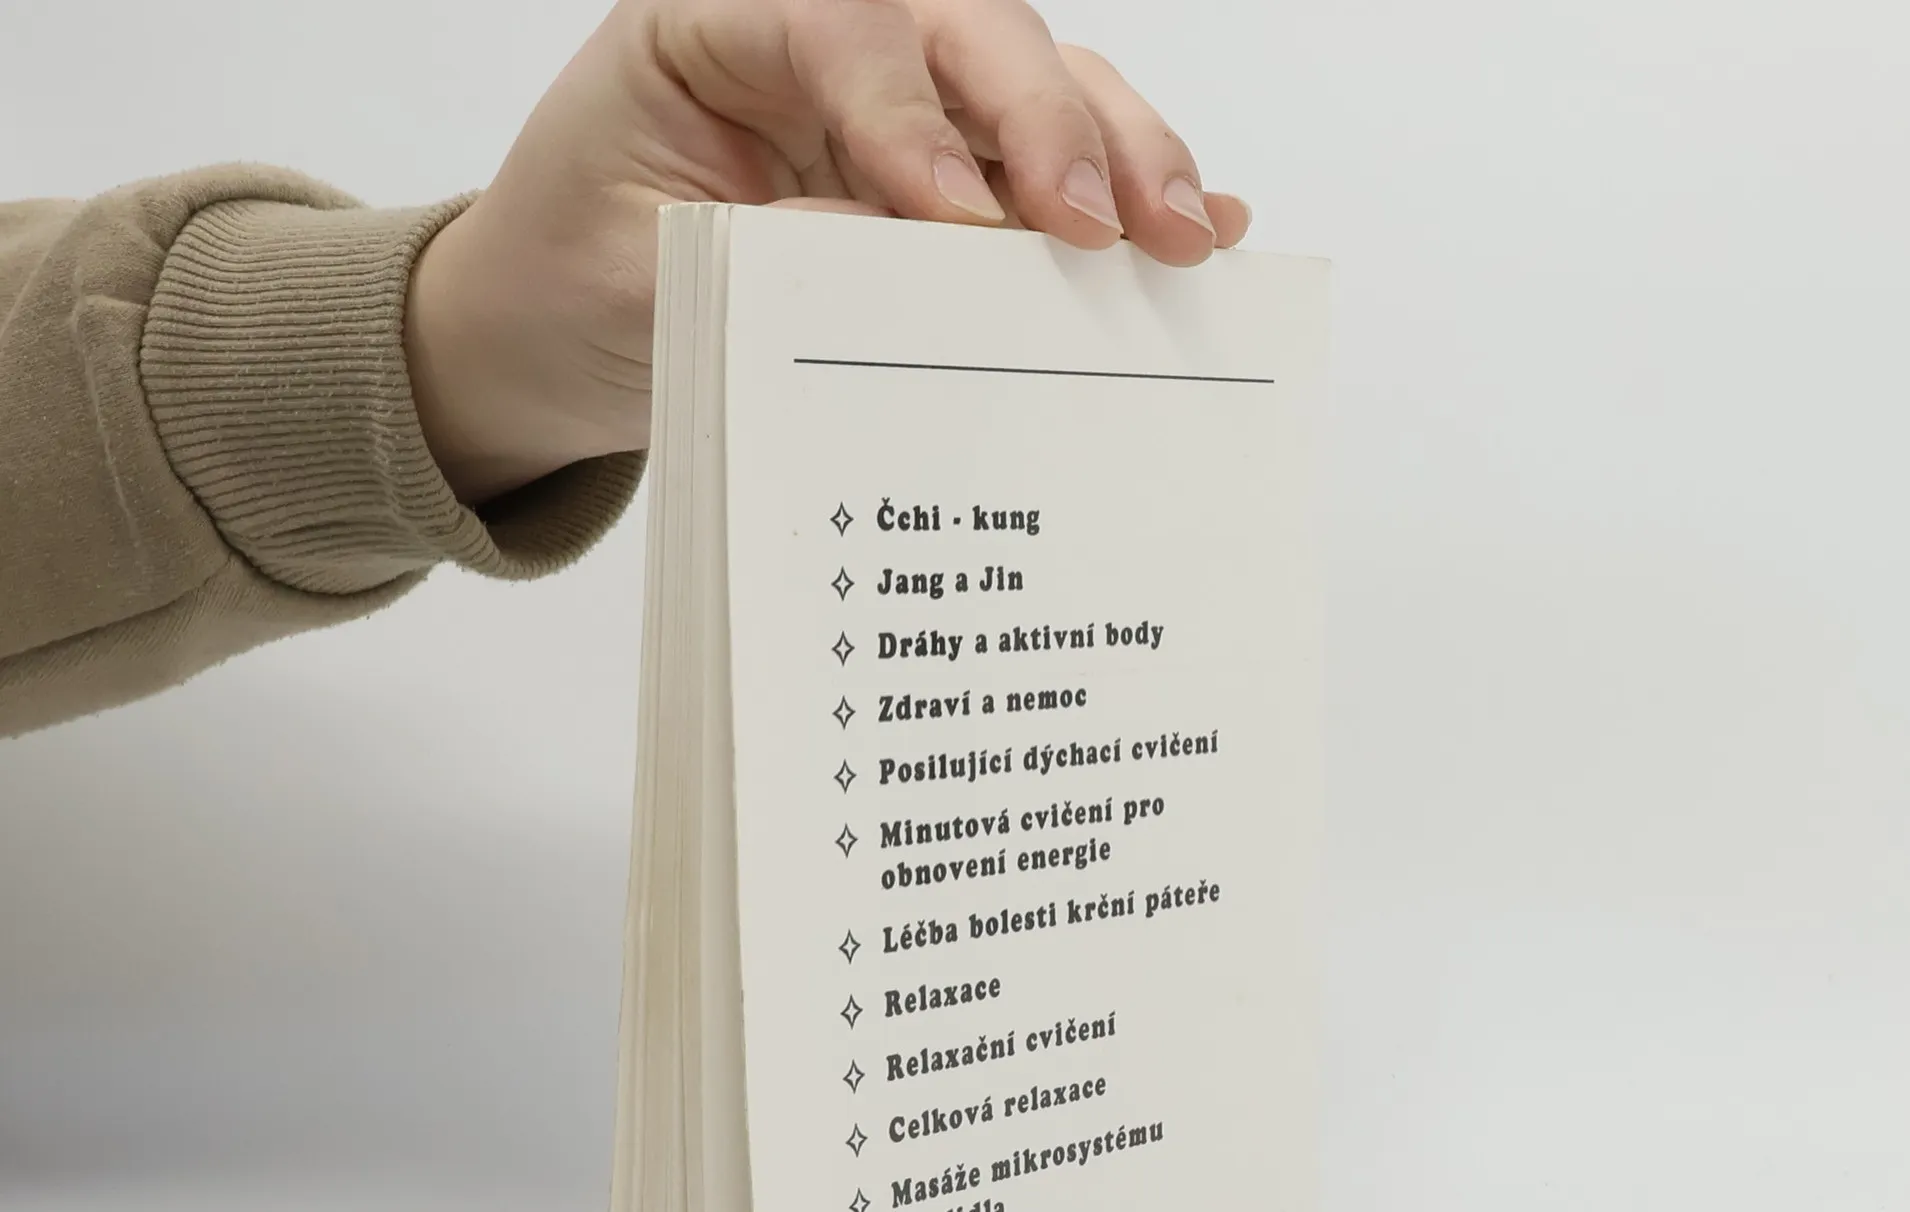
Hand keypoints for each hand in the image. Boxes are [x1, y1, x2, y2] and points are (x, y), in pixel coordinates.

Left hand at [404, 0, 1251, 501]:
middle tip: (1107, 230)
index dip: (909, 120)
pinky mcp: (938, 164)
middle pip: (966, 31)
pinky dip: (1120, 185)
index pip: (837, 27)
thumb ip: (771, 255)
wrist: (552, 327)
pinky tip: (1201, 224)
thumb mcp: (643, 279)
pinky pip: (1040, 160)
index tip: (962, 226)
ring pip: (1032, 80)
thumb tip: (927, 264)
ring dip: (1118, 151)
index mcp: (711, 22)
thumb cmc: (573, 283)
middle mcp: (819, 33)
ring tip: (1182, 236)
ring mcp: (890, 95)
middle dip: (1050, 126)